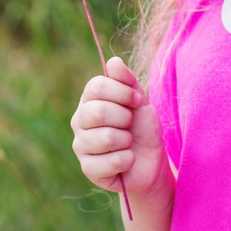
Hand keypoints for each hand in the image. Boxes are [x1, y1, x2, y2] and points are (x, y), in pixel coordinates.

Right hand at [70, 56, 168, 196]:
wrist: (150, 162)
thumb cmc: (142, 129)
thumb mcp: (139, 101)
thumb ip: (127, 81)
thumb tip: (113, 61)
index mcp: (89, 100)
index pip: (96, 86)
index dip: (122, 92)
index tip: (137, 101)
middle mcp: (79, 120)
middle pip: (98, 111)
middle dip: (124, 118)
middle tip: (130, 125)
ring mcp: (81, 145)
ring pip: (106, 138)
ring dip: (127, 141)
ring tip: (127, 144)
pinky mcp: (88, 169)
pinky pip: (111, 161)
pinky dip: (127, 160)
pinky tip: (126, 161)